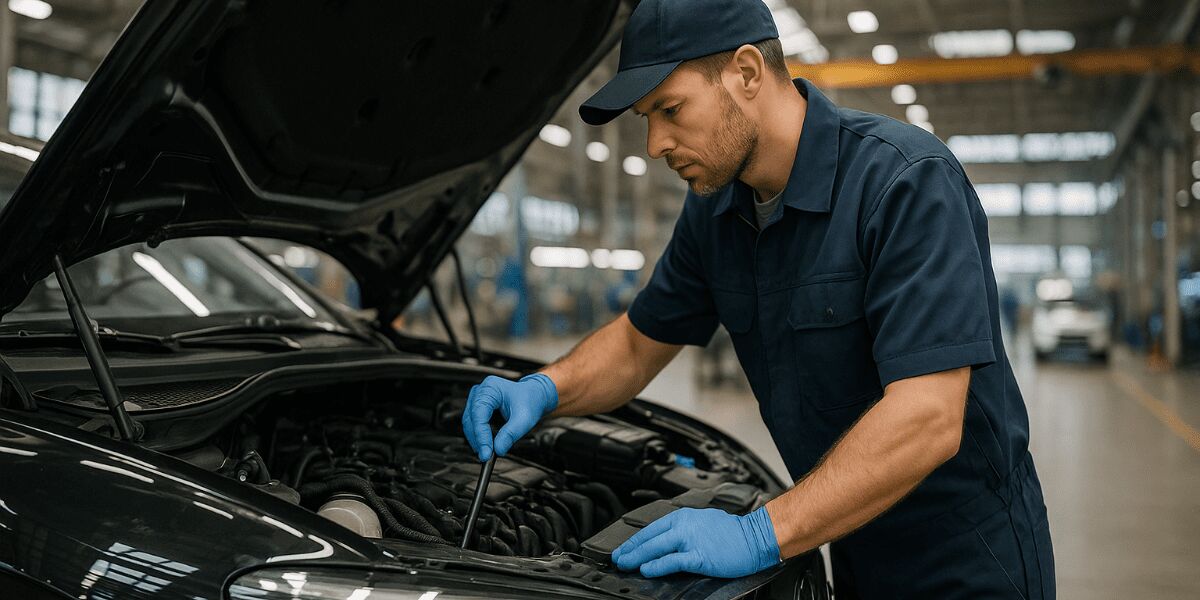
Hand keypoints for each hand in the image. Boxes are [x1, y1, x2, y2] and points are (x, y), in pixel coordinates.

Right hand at [462, 373, 557, 461]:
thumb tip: (498, 450)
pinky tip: (485, 446)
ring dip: (476, 440)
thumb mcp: (525, 419)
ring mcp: (477, 399)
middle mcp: (480, 391)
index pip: (479, 414)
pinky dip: (478, 436)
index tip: (486, 452)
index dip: (481, 435)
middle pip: (471, 419)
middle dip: (477, 440)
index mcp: (491, 388)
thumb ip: (511, 434)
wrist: (534, 397)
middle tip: (486, 456)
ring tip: (486, 453)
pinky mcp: (477, 408)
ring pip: (469, 423)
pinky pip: (473, 424)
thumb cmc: (530, 402)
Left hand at [612, 507, 779, 577]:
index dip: (635, 540)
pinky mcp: (699, 556)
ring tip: (625, 564)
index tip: (623, 548)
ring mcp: (691, 540)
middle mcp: (684, 526)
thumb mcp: (703, 521)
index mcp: (684, 517)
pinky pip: (673, 561)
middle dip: (630, 549)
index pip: (652, 528)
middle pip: (650, 538)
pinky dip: (657, 566)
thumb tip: (667, 541)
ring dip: (637, 557)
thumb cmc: (733, 533)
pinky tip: (646, 570)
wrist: (755, 537)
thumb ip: (684, 529)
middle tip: (617, 559)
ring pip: (656, 548)